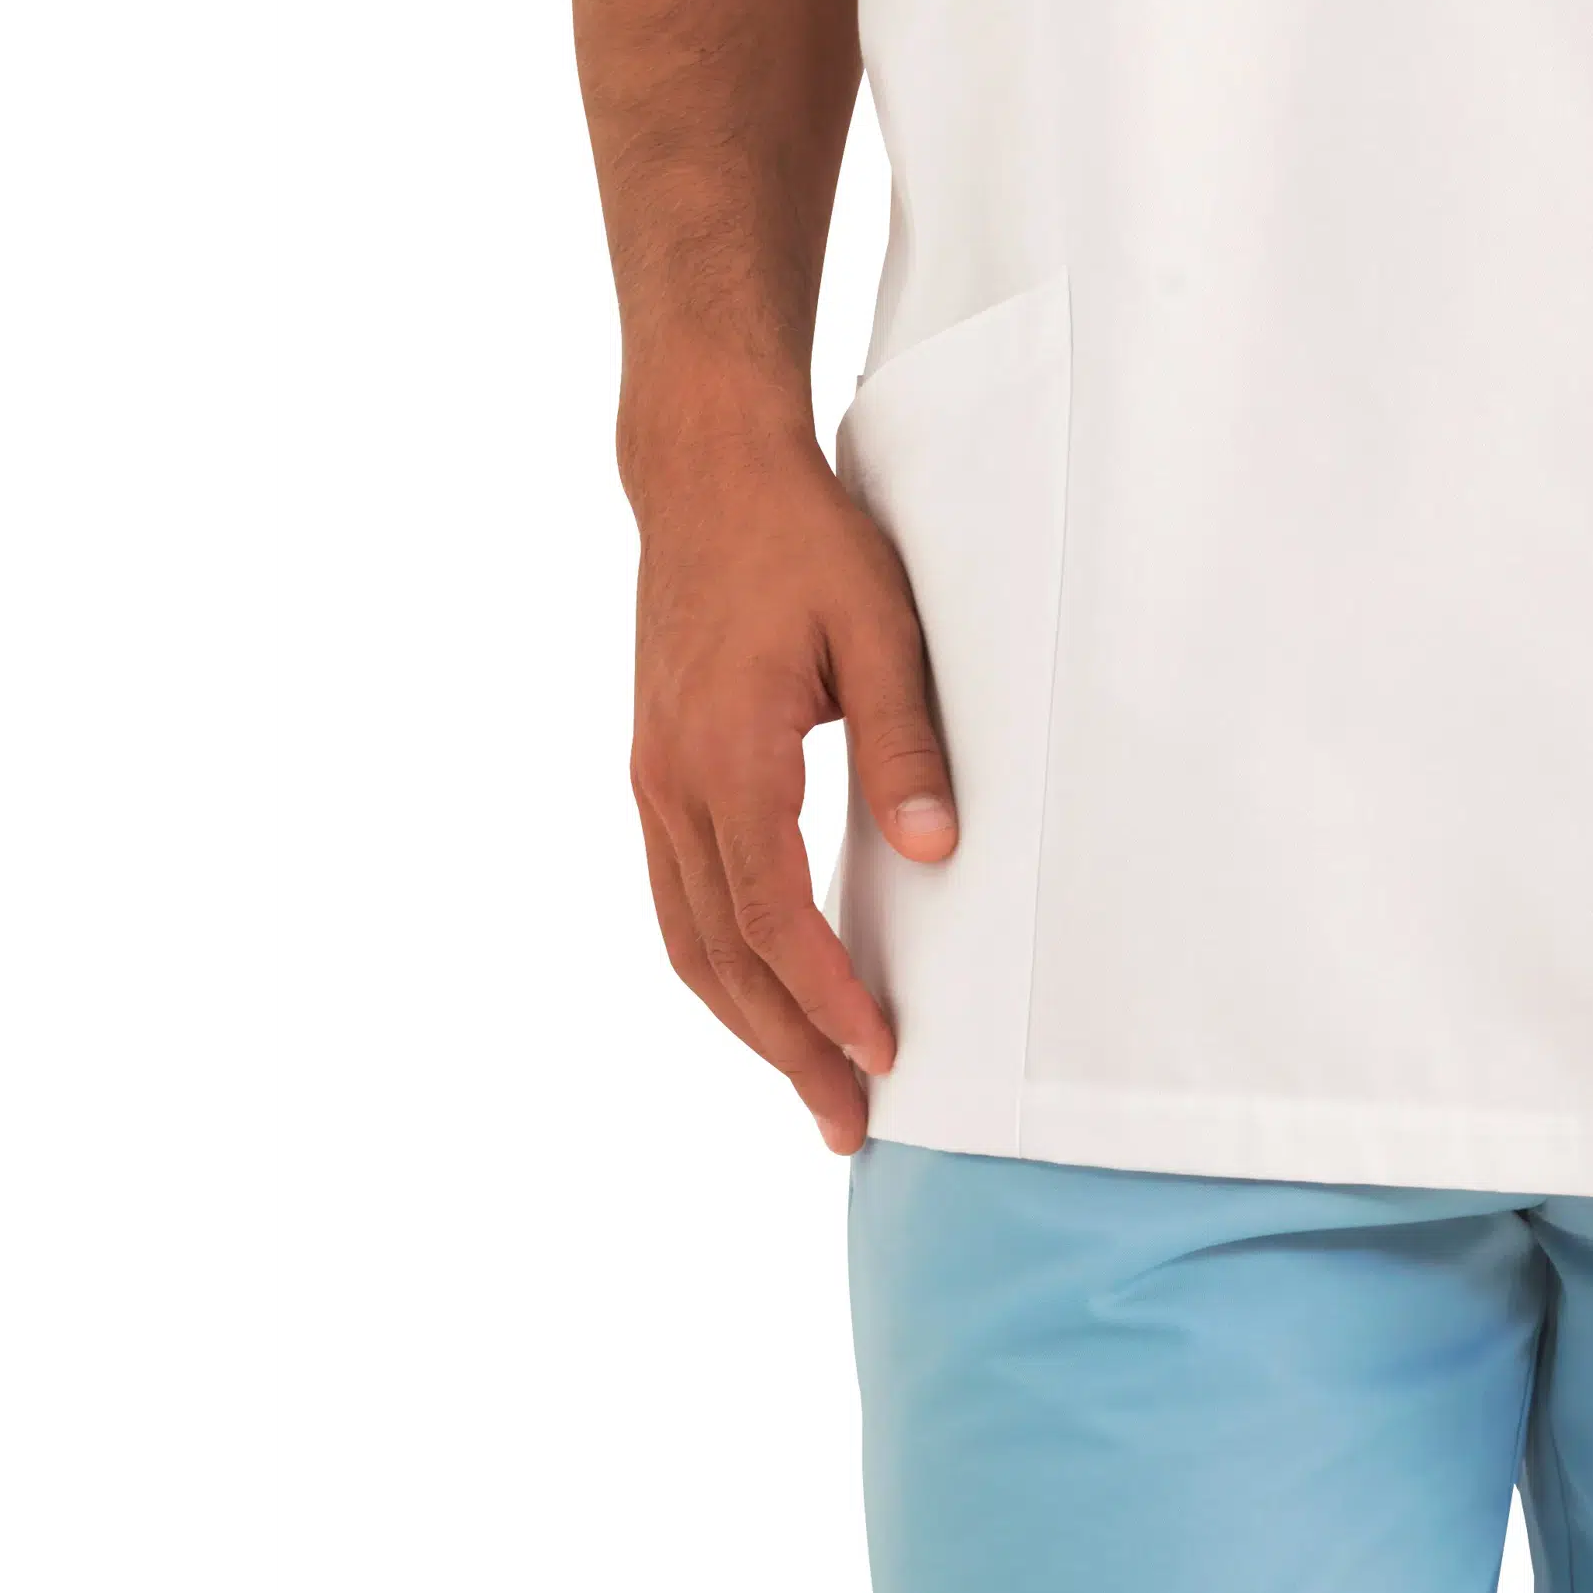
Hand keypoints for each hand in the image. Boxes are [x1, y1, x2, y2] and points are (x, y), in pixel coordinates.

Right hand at [626, 416, 958, 1151]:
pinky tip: (762, 992)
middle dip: (785, 1046)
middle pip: (723, 954)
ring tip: (809, 1084)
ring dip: (746, 1019)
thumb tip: (939, 850)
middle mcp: (674, 783)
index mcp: (730, 755)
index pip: (775, 917)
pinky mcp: (656, 768)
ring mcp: (654, 779)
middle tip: (846, 1122)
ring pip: (689, 936)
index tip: (881, 1056)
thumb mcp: (880, 623)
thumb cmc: (802, 537)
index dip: (826, 999)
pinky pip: (678, 896)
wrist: (706, 470)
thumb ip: (906, 741)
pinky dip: (720, 961)